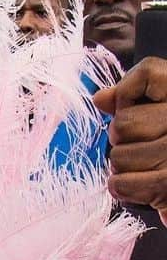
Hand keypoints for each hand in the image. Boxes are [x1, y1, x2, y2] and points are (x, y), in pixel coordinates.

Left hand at [92, 57, 166, 219]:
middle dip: (123, 140)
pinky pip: (120, 183)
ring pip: (118, 156)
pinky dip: (123, 188)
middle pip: (122, 123)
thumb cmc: (165, 146)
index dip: (128, 94)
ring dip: (124, 167)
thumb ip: (130, 100)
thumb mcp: (155, 114)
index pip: (148, 72)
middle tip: (143, 146)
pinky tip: (141, 184)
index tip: (133, 108)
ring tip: (146, 167)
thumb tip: (100, 98)